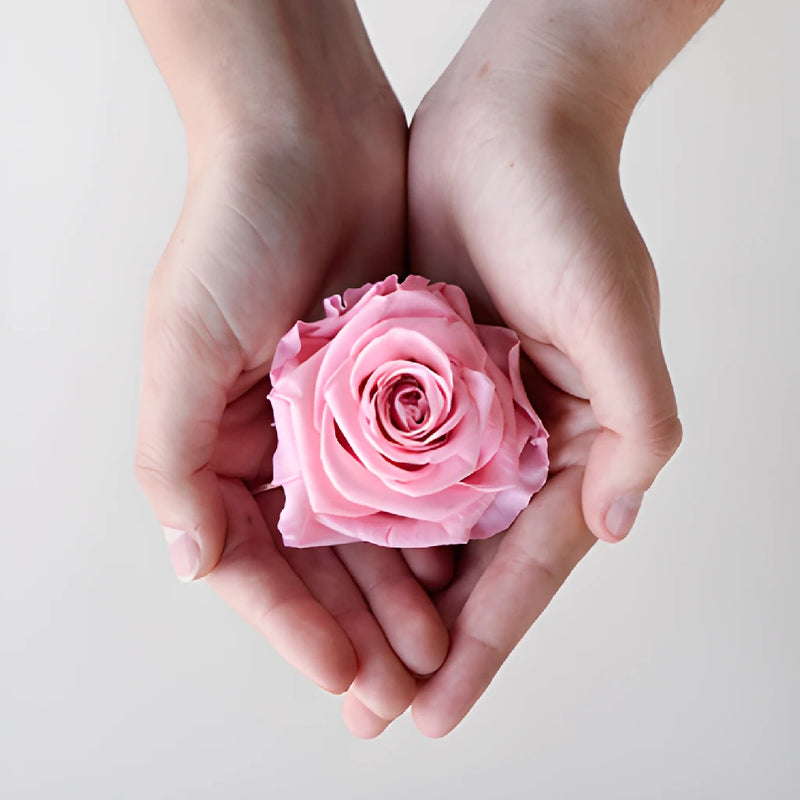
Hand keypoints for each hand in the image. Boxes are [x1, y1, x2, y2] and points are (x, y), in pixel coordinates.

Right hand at [131, 1, 448, 736]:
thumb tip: (189, 562)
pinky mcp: (395, 390)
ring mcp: (342, 420)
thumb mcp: (180, 346)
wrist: (309, 141)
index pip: (254, 564)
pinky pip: (419, 474)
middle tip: (405, 687)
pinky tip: (463, 565)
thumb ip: (173, 459)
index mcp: (220, 445)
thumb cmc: (233, 233)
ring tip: (441, 645)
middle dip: (361, 625)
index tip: (344, 676)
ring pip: (377, 530)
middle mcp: (280, 442)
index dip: (295, 626)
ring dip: (404, 589)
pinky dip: (437, 522)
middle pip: (321, 561)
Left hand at [405, 0, 710, 734]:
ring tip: (345, 658)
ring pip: (422, 528)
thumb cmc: (568, 211)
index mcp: (572, 439)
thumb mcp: (616, 317)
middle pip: (469, 565)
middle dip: (426, 639)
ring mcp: (460, 414)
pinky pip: (384, 465)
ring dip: (388, 593)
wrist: (504, 125)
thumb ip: (636, 428)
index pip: (528, 568)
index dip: (486, 644)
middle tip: (375, 708)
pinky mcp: (411, 377)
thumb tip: (612, 527)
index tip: (437, 712)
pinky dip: (363, 519)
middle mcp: (515, 439)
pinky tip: (331, 563)